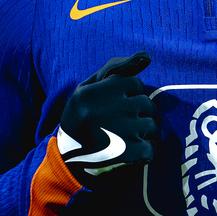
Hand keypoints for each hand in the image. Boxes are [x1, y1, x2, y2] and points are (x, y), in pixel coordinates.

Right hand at [57, 51, 158, 189]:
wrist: (65, 160)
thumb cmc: (80, 116)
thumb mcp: (88, 87)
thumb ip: (115, 68)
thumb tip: (147, 56)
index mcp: (96, 92)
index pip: (135, 83)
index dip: (131, 94)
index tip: (121, 105)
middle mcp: (109, 109)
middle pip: (146, 104)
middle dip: (141, 113)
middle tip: (127, 123)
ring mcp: (120, 132)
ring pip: (151, 125)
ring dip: (146, 132)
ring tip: (130, 137)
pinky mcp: (126, 153)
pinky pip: (150, 147)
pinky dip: (146, 150)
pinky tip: (134, 151)